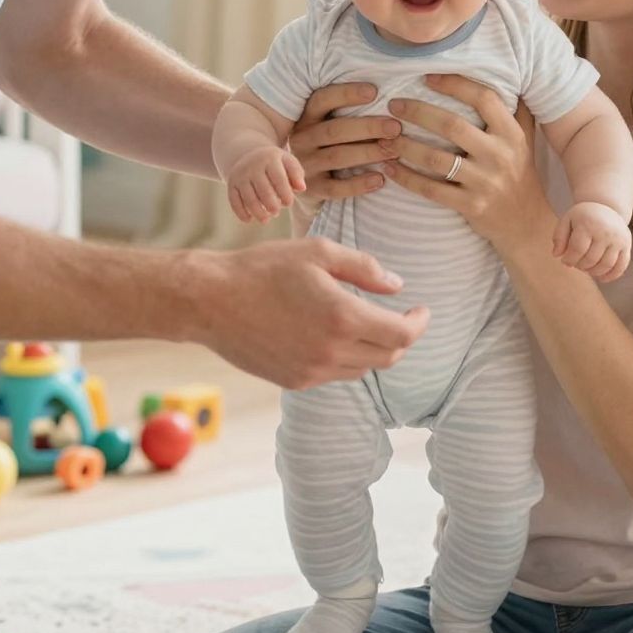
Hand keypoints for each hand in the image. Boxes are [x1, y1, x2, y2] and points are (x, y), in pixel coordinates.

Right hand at [193, 240, 428, 387]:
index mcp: (343, 317)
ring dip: (373, 349)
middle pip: (388, 357)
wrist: (211, 300)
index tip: (421, 311)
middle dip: (401, 337)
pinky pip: (335, 374)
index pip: (402, 335)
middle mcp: (332, 351)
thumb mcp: (318, 252)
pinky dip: (345, 358)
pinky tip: (333, 337)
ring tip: (365, 324)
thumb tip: (397, 286)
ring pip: (362, 368)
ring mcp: (312, 371)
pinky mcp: (295, 380)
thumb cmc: (263, 267)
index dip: (419, 324)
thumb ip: (364, 268)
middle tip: (399, 317)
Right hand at [226, 143, 306, 223]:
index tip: (289, 203)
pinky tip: (249, 219)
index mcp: (270, 159)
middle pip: (263, 190)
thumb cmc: (274, 164)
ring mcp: (240, 175)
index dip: (285, 193)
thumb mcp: (287, 162)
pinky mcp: (231, 185)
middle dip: (272, 205)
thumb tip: (301, 188)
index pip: (279, 178)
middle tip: (276, 211)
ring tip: (265, 219)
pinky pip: (234, 201)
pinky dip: (241, 213)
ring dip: (258, 212)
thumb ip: (296, 174)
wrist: (247, 154)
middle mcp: (253, 166)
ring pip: (249, 198)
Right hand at [288, 82, 402, 200]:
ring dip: (368, 153)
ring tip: (394, 151)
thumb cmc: (328, 142)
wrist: (301, 179)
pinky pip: (335, 188)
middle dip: (368, 128)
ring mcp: (305, 164)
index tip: (374, 91)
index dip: (347, 94)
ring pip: (337, 157)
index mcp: (306, 116)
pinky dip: (358, 184)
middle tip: (395, 127)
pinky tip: (380, 179)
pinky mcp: (312, 188)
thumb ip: (347, 109)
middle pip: (334, 131)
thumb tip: (388, 97)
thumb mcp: (327, 121)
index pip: (322, 99)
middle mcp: (301, 139)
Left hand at [382, 74, 551, 256]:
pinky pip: (431, 190)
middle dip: (418, 112)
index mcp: (511, 134)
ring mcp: (485, 182)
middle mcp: (499, 156)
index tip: (427, 76)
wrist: (526, 222)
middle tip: (393, 104)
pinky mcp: (470, 206)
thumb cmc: (520, 173)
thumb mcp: (525, 139)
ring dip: (405, 146)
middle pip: (452, 125)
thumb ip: (515, 110)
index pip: (483, 99)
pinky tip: (388, 167)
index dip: (454, 84)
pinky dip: (407, 178)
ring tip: (383, 136)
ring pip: (436, 159)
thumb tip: (508, 73)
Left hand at [552, 202, 631, 280]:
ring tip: (586, 268)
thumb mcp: (567, 220)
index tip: (565, 260)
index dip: (569, 259)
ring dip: (593, 272)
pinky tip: (601, 277)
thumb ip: (559, 237)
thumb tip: (556, 255)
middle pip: (591, 259)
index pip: (577, 250)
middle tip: (576, 264)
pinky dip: (611, 276)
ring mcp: (619, 239)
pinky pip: (621, 266)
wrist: (607, 206)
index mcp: (589, 224)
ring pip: (606, 265)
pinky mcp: (627, 246)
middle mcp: (606, 231)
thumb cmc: (583, 217)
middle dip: (580, 266)